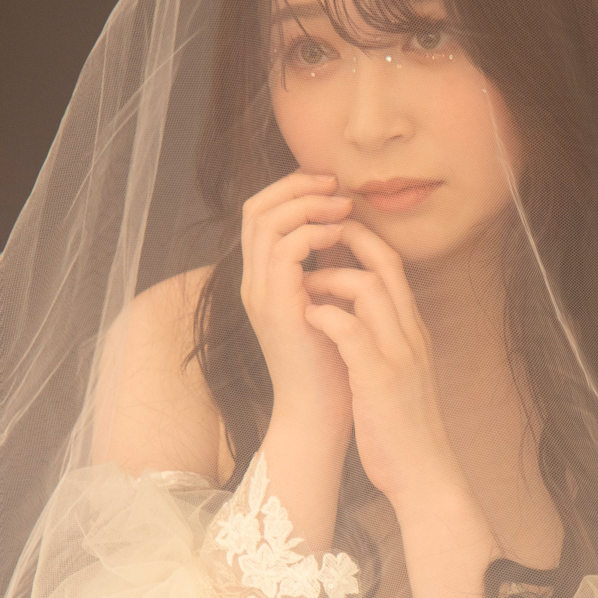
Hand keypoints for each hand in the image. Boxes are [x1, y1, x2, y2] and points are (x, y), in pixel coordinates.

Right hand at [240, 170, 354, 447]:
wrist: (320, 413)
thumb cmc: (332, 365)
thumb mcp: (326, 307)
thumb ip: (324, 272)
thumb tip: (344, 234)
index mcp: (264, 280)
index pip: (262, 215)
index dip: (293, 191)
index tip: (332, 187)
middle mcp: (254, 283)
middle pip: (256, 208)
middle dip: (297, 186)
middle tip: (336, 184)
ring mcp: (260, 294)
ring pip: (267, 221)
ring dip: (307, 204)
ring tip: (342, 207)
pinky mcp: (276, 306)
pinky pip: (284, 250)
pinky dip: (312, 233)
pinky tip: (339, 236)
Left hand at [300, 217, 464, 511]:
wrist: (422, 474)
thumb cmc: (400, 428)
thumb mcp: (396, 375)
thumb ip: (381, 342)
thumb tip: (351, 316)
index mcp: (412, 332)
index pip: (393, 265)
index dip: (362, 239)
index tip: (329, 233)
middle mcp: (410, 335)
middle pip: (385, 263)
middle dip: (347, 239)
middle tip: (312, 236)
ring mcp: (398, 354)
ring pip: (368, 288)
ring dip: (330, 279)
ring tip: (304, 288)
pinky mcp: (380, 379)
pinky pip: (351, 330)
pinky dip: (325, 316)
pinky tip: (307, 319)